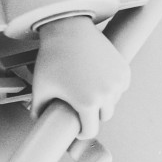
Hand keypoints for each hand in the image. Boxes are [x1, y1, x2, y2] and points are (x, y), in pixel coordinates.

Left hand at [31, 13, 128, 138]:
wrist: (68, 29)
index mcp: (86, 103)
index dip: (82, 132)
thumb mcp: (40, 87)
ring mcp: (117, 80)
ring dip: (104, 102)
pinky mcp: (123, 68)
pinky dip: (113, 88)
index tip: (77, 128)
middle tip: (80, 108)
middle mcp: (106, 94)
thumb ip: (38, 109)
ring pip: (113, 101)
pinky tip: (101, 83)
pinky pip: (121, 87)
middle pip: (104, 116)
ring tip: (89, 93)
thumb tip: (37, 120)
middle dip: (92, 116)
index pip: (90, 131)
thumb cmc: (52, 59)